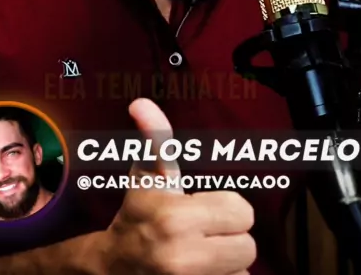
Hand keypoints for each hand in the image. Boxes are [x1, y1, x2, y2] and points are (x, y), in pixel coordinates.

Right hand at [99, 98, 255, 274]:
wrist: (112, 272)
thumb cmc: (137, 217)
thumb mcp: (148, 177)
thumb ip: (155, 139)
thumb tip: (141, 103)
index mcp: (176, 218)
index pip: (242, 212)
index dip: (226, 210)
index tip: (202, 212)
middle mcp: (184, 258)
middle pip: (248, 247)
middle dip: (229, 240)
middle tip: (204, 236)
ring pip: (243, 273)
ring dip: (226, 266)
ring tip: (199, 259)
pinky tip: (200, 274)